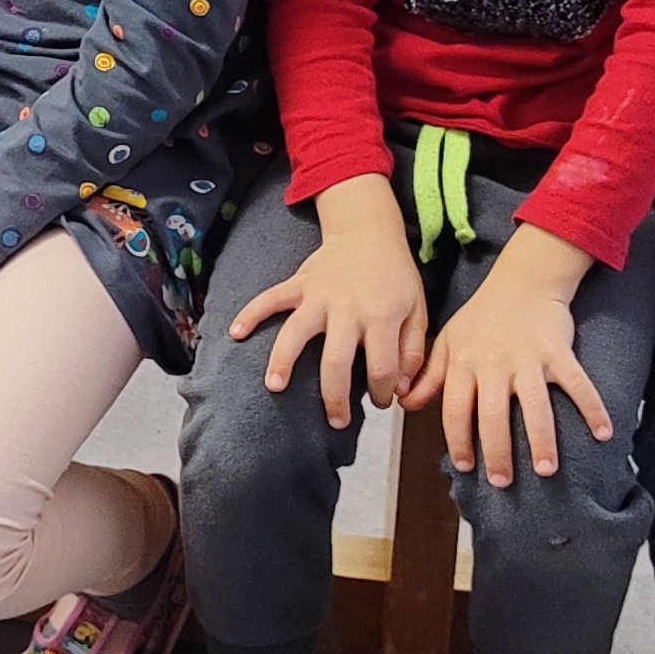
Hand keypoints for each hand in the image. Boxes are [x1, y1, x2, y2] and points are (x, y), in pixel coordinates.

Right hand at [229, 175, 429, 429]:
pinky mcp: (299, 284)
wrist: (369, 232)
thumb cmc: (396, 277)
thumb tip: (400, 390)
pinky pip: (271, 298)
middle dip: (335, 398)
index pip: (381, 367)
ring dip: (283, 360)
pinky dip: (251, 314)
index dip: (382, 392)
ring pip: (296, 332)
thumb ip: (413, 351)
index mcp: (382, 316)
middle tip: (336, 422)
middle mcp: (348, 308)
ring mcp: (319, 296)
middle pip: (336, 361)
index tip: (381, 401)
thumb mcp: (418, 311)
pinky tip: (236, 333)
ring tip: (274, 386)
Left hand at [407, 226, 603, 485]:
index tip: (465, 467)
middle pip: (494, 415)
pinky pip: (577, 383)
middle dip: (498, 452)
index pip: (456, 410)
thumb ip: (429, 376)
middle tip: (503, 482)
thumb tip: (404, 405)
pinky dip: (593, 407)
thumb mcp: (448, 341)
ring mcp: (528, 358)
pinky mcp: (558, 351)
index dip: (459, 440)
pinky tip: (604, 434)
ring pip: (534, 405)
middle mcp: (494, 364)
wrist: (522, 280)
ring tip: (546, 470)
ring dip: (541, 439)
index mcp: (465, 363)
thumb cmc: (482, 315)